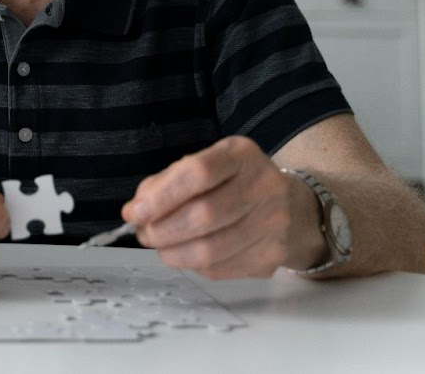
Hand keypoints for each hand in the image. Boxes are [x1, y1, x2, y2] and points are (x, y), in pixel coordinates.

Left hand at [121, 136, 322, 279]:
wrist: (289, 206)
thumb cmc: (232, 183)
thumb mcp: (204, 166)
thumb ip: (166, 183)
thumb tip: (135, 212)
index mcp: (241, 155)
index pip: (198, 172)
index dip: (162, 196)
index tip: (134, 212)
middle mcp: (265, 186)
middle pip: (204, 215)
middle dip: (163, 230)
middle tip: (144, 234)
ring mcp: (274, 224)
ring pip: (212, 250)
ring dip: (174, 253)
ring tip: (160, 247)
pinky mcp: (272, 255)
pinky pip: (222, 269)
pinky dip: (194, 266)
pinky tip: (187, 254)